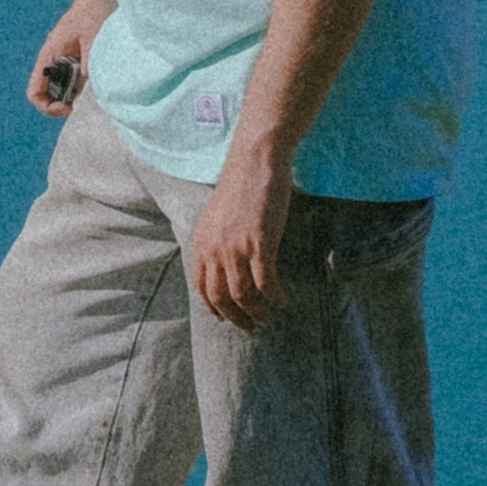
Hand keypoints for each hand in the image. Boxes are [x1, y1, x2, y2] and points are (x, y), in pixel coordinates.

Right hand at [28, 17, 92, 113]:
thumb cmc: (92, 14)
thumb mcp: (91, 43)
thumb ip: (87, 66)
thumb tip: (85, 86)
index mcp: (48, 56)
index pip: (34, 92)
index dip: (46, 106)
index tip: (67, 107)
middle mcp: (52, 61)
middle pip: (46, 94)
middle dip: (59, 103)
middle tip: (76, 105)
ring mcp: (63, 60)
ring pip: (60, 88)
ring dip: (70, 95)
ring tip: (86, 91)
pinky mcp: (75, 59)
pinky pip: (71, 80)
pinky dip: (79, 86)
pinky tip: (92, 81)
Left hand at [186, 146, 292, 329]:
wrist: (255, 159)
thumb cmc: (242, 183)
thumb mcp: (218, 215)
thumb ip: (217, 239)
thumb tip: (225, 262)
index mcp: (202, 242)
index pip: (202, 287)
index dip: (214, 308)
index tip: (226, 318)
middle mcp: (215, 249)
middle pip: (221, 298)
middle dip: (236, 318)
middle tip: (251, 327)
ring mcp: (236, 247)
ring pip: (244, 296)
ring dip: (257, 313)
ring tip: (269, 318)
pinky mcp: (260, 243)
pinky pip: (267, 283)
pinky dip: (276, 297)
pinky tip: (284, 301)